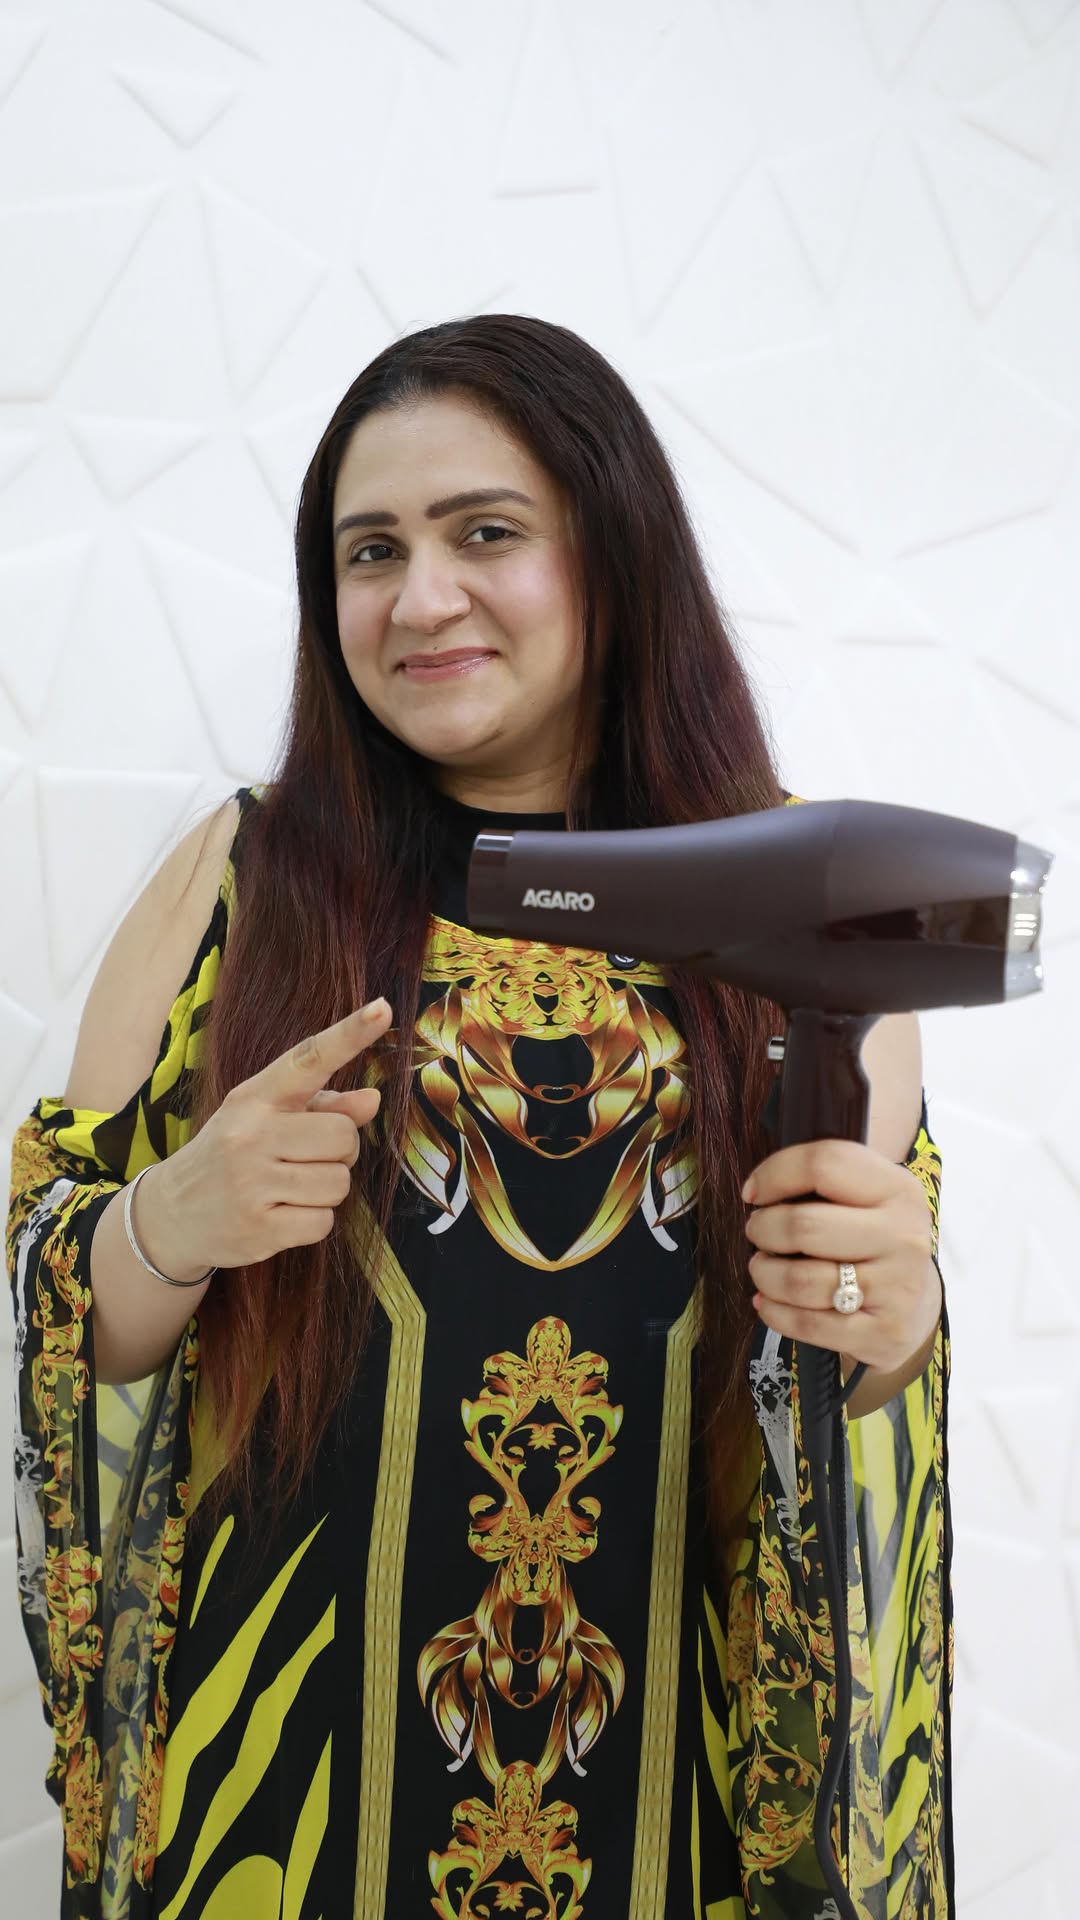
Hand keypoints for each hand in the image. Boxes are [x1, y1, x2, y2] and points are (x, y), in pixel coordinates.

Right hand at [148, 999, 392, 1275]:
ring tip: (290, 1188)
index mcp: (255, 1097)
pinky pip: (324, 1221)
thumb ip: (322, 1105)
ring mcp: (251, 1184)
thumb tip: (372, 1100)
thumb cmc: (232, 1153)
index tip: (381, 1008)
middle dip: (340, 1150)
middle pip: (343, 1135)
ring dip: (327, 1188)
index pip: (308, 1059)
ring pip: (339, 1182)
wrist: (171, 1213)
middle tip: (308, 1158)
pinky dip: (314, 1221)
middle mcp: (250, 1135)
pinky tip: (283, 1215)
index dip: (350, 1034)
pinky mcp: (258, 1229)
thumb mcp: (265, 1118)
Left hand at [743, 1137, 941, 1373]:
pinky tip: (767, 1302)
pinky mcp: (884, 1333)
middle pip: (803, 1225)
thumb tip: (757, 1189)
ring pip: (799, 1280)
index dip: (775, 1174)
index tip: (753, 1192)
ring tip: (762, 1268)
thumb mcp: (867, 1197)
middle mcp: (904, 1236)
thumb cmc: (872, 1240)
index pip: (824, 1164)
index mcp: (899, 1189)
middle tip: (757, 1233)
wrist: (916, 1304)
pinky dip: (773, 1312)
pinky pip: (807, 1324)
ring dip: (764, 1273)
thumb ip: (824, 1182)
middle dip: (763, 1229)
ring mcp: (897, 1288)